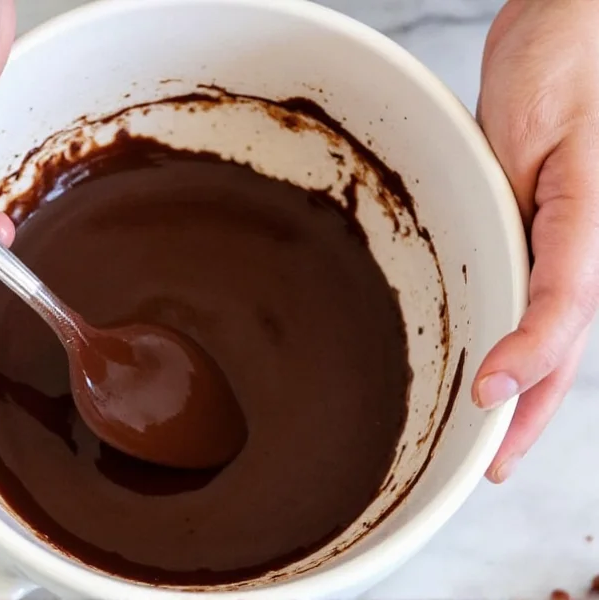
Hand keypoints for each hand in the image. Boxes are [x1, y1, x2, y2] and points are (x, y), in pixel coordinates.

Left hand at [476, 0, 598, 481]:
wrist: (569, 23)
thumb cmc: (565, 63)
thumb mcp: (541, 142)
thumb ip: (540, 218)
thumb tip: (522, 298)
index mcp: (590, 230)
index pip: (562, 317)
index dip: (529, 364)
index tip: (488, 400)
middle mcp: (585, 245)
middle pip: (562, 346)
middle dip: (529, 410)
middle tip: (489, 464)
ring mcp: (566, 238)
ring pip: (549, 331)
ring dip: (525, 387)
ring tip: (487, 434)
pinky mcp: (541, 222)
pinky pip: (531, 289)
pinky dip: (515, 335)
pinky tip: (490, 357)